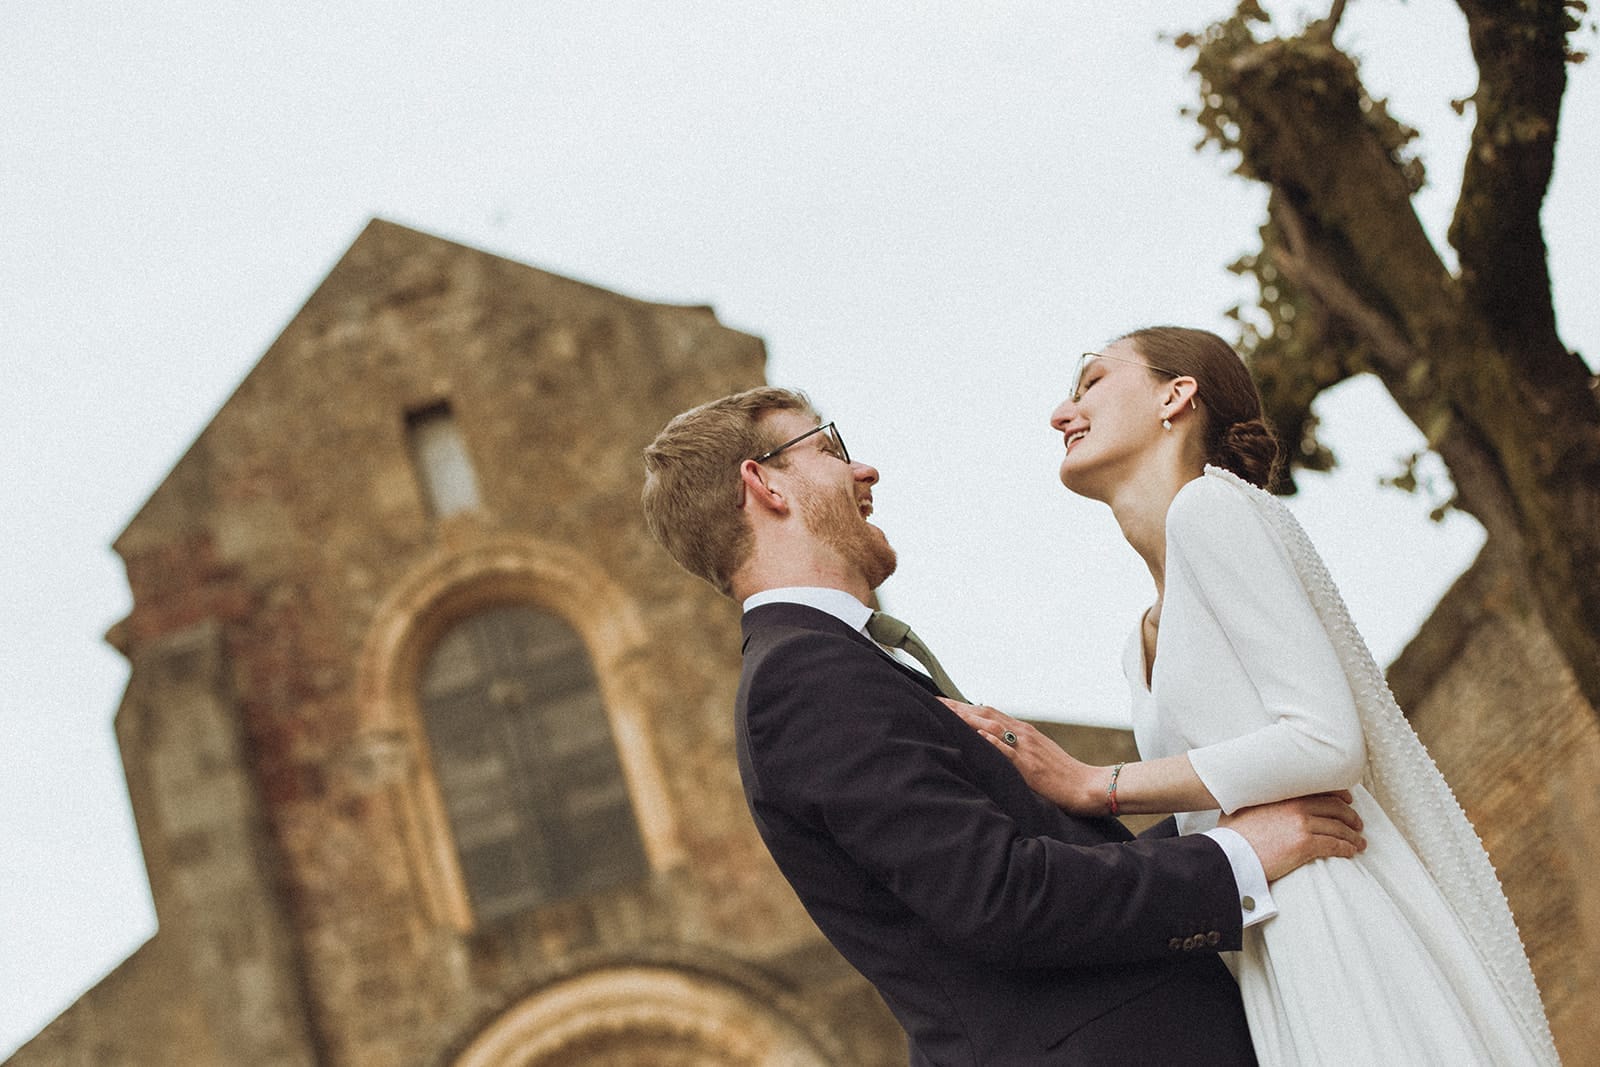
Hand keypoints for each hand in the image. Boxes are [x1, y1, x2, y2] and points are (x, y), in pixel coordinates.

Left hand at [940, 699, 1100, 812]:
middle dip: (959, 707)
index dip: (964, 706)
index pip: (988, 712)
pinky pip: (1010, 752)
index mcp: (1023, 731)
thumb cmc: (1061, 774)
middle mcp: (1023, 734)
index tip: (942, 702)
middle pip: (986, 713)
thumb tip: (990, 742)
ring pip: (994, 726)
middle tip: (934, 701)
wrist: (1087, 786)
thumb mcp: (1036, 754)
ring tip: (946, 711)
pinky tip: (979, 735)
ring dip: (969, 717)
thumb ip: (1015, 746)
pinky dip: (995, 742)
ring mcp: (1027, 749)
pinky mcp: (1031, 767)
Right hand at [1219, 791, 1366, 881]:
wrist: (1231, 853)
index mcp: (1283, 793)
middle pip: (1334, 807)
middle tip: (1356, 823)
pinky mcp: (1305, 844)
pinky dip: (1347, 848)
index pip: (1319, 789)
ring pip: (1338, 827)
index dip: (1338, 794)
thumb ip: (1255, 799)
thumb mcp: (1241, 806)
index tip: (1346, 799)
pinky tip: (1351, 851)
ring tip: (1358, 842)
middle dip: (1350, 815)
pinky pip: (1335, 845)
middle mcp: (1295, 805)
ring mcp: (1302, 823)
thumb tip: (1251, 798)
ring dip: (1352, 835)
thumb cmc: (1232, 834)